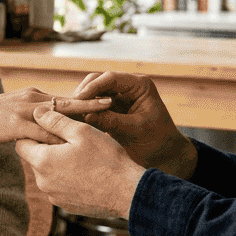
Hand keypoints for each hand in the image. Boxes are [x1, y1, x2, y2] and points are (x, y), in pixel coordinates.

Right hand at [0, 88, 112, 147]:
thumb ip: (32, 121)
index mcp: (33, 96)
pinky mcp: (15, 124)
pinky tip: (71, 144)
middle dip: (89, 102)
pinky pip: (41, 132)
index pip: (63, 98)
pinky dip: (57, 138)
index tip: (104, 99)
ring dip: (78, 120)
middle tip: (112, 102)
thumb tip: (49, 131)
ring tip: (99, 122)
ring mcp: (23, 111)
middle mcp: (31, 99)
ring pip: (57, 116)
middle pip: (66, 102)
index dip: (84, 100)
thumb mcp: (13, 117)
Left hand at [15, 105, 140, 219]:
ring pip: (48, 174)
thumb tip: (37, 112)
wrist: (127, 193)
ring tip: (82, 157)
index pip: (21, 144)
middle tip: (71, 141)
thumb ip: (55, 121)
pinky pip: (59, 187)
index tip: (50, 129)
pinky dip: (68, 178)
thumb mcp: (81, 132)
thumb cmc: (106, 159)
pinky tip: (87, 173)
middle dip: (47, 148)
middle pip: (34, 159)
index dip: (33, 133)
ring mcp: (54, 196)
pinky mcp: (66, 205)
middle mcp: (43, 182)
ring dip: (58, 164)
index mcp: (42, 161)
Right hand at [68, 71, 197, 180]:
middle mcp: (128, 87)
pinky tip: (74, 120)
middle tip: (70, 107)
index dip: (92, 87)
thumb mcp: (135, 131)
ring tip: (69, 114)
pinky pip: (94, 105)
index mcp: (140, 86)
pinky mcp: (112, 109)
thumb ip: (111, 122)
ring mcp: (120, 97)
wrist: (166, 157)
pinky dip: (84, 111)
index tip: (78, 100)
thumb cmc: (158, 142)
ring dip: (82, 102)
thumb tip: (85, 115)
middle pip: (99, 81)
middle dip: (84, 93)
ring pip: (93, 92)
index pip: (111, 78)